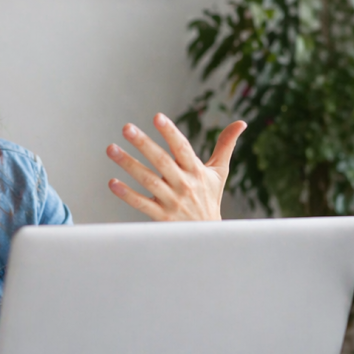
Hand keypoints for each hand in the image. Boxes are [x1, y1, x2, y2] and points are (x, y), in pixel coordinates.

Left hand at [106, 114, 245, 221]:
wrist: (208, 236)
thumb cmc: (210, 198)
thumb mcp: (219, 172)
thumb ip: (226, 145)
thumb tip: (242, 122)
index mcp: (196, 171)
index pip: (182, 148)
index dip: (170, 132)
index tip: (157, 117)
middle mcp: (184, 184)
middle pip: (162, 161)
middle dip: (144, 143)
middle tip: (126, 128)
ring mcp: (172, 201)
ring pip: (148, 180)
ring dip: (129, 164)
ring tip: (111, 149)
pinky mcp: (162, 216)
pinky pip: (142, 204)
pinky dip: (127, 194)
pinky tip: (112, 182)